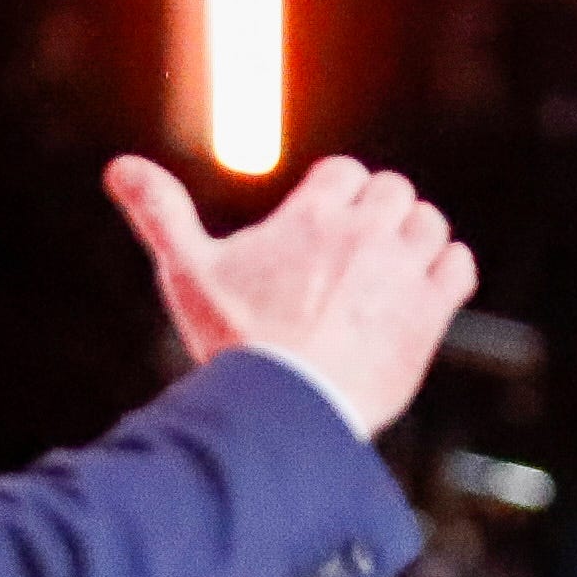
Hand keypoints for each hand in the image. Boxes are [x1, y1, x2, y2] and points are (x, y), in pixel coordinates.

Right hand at [105, 156, 477, 435]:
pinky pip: (458, 266)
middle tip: (354, 257)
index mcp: (313, 215)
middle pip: (393, 191)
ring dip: (414, 240)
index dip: (337, 196)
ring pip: (430, 222)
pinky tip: (422, 294)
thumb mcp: (187, 274)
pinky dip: (446, 271)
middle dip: (377, 215)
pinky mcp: (430, 313)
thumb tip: (117, 166)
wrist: (285, 409)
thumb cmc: (235, 343)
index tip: (324, 228)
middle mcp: (365, 232)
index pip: (346, 172)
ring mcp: (402, 270)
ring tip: (387, 275)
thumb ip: (160, 214)